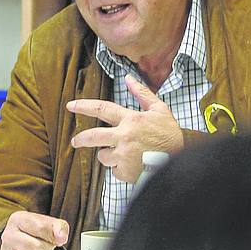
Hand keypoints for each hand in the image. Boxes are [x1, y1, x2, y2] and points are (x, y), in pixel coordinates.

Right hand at [0, 210, 68, 249]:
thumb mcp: (49, 222)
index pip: (41, 227)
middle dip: (48, 248)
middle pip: (38, 247)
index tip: (59, 238)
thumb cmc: (34, 231)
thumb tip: (61, 237)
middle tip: (46, 245)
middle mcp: (8, 236)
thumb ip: (59, 226)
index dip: (54, 235)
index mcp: (18, 220)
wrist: (20, 240)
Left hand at [67, 74, 183, 182]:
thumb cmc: (170, 135)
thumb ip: (142, 93)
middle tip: (76, 141)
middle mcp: (124, 136)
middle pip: (92, 136)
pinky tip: (134, 166)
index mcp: (131, 119)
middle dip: (80, 139)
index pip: (102, 109)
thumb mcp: (160, 110)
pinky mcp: (126, 171)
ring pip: (103, 156)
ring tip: (126, 156)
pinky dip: (122, 170)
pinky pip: (115, 171)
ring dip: (110, 156)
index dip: (84, 106)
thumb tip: (128, 78)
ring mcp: (123, 155)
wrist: (180, 161)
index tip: (70, 106)